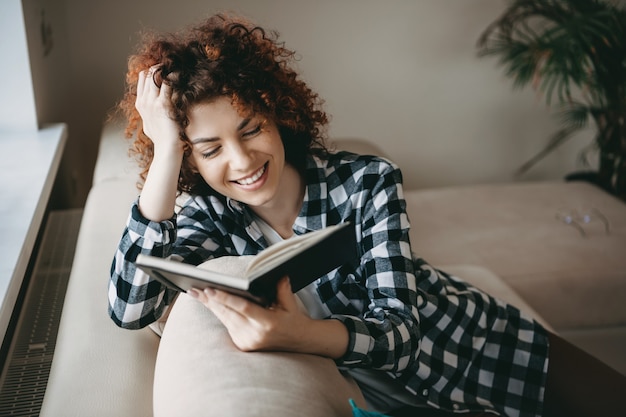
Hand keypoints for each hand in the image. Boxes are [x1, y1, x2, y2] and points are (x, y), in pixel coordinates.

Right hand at [135, 65, 181, 153]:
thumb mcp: (150, 124)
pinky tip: (180, 73)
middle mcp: (144, 101)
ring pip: (155, 75)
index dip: (152, 70)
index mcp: (140, 104)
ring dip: (166, 68)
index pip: (142, 78)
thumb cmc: (162, 139)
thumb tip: (151, 109)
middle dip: (160, 66)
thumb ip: (150, 113)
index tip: (165, 67)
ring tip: (177, 64)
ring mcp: (152, 102)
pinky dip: (173, 75)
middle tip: (173, 62)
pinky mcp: (163, 104)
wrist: (167, 148)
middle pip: (148, 74)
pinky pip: (167, 83)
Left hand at [189, 277, 311, 351]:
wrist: (300, 342)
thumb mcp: (290, 304)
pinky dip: (219, 313)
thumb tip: (278, 274)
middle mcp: (255, 334)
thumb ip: (282, 288)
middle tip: (194, 289)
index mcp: (268, 323)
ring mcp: (248, 341)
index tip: (209, 289)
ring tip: (197, 293)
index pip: (242, 308)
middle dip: (210, 300)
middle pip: (227, 313)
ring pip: (224, 319)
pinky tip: (209, 303)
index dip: (224, 298)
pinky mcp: (243, 345)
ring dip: (211, 306)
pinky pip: (228, 325)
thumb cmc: (294, 320)